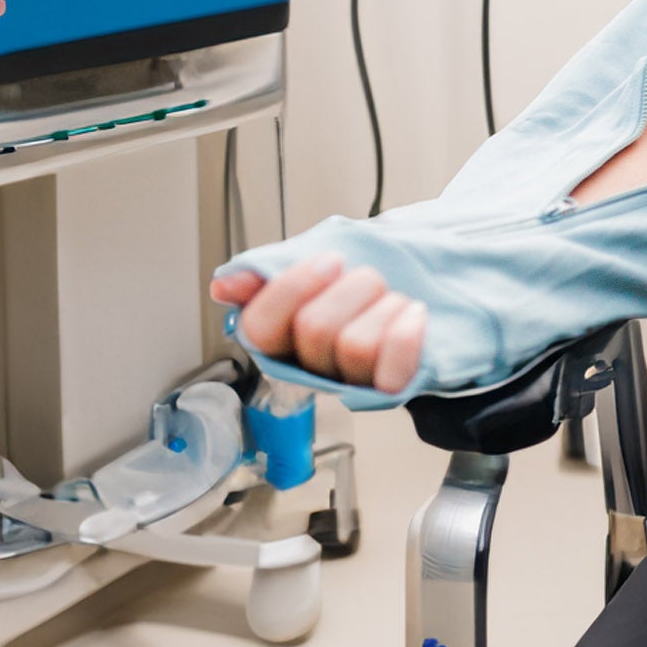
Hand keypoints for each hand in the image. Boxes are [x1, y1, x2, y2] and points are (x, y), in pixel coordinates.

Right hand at [211, 252, 429, 392]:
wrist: (422, 277)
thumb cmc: (362, 275)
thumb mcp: (313, 257)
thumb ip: (267, 270)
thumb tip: (224, 287)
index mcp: (280, 334)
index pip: (259, 328)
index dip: (292, 289)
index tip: (330, 260)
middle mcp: (308, 364)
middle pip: (314, 330)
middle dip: (351, 288)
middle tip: (366, 277)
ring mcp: (348, 380)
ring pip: (354, 347)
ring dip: (382, 305)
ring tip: (391, 298)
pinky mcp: (387, 388)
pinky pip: (390, 374)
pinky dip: (406, 336)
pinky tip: (413, 315)